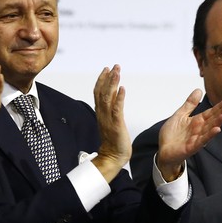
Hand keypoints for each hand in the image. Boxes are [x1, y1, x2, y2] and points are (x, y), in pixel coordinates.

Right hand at [91, 65, 130, 182]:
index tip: (106, 69)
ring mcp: (108, 119)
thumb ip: (113, 108)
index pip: (98, 93)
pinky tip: (123, 89)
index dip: (102, 80)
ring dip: (112, 84)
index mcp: (101, 113)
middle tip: (114, 66)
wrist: (113, 156)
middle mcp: (102, 114)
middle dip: (108, 78)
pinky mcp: (116, 125)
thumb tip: (117, 94)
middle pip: (102, 92)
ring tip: (117, 72)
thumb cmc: (114, 141)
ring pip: (108, 98)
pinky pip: (117, 109)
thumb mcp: (112, 121)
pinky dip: (119, 98)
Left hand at [156, 89, 221, 180]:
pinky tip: (216, 130)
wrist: (164, 151)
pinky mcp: (192, 147)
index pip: (210, 112)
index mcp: (197, 121)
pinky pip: (202, 140)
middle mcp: (199, 130)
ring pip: (209, 129)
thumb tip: (198, 90)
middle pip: (212, 119)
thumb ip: (190, 104)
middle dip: (221, 112)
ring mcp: (197, 138)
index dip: (219, 107)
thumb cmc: (172, 135)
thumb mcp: (180, 115)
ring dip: (218, 123)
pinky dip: (209, 135)